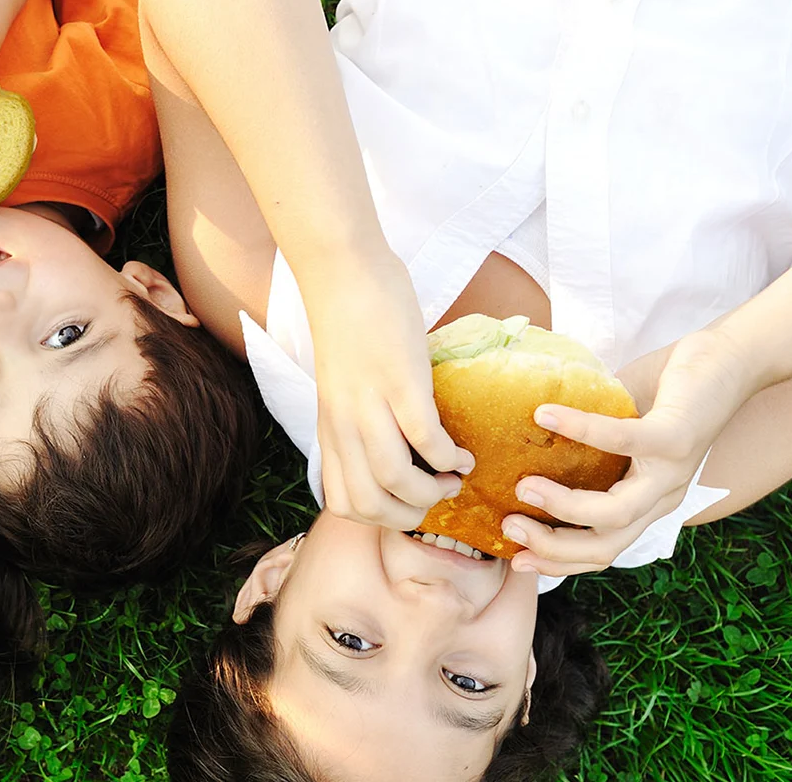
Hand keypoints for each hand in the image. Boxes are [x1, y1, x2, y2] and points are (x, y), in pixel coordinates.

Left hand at [306, 265, 473, 530]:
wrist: (342, 272)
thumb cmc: (348, 326)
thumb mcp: (341, 388)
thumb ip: (358, 423)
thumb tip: (394, 450)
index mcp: (330, 430)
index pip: (343, 504)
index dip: (380, 519)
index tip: (409, 504)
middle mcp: (343, 425)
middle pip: (368, 505)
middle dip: (410, 515)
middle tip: (438, 496)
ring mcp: (369, 404)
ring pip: (394, 480)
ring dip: (432, 491)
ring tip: (454, 477)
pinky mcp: (399, 381)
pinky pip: (425, 438)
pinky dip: (448, 456)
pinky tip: (462, 451)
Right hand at [502, 329, 757, 575]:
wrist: (732, 359)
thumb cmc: (669, 392)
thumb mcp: (622, 429)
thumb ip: (585, 444)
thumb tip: (525, 438)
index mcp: (647, 502)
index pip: (601, 550)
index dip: (557, 563)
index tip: (515, 556)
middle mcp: (661, 498)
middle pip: (605, 546)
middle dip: (552, 548)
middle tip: (510, 527)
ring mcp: (670, 472)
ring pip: (615, 514)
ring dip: (564, 507)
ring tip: (525, 487)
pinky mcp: (675, 438)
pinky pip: (623, 441)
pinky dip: (579, 430)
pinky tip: (547, 414)